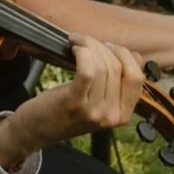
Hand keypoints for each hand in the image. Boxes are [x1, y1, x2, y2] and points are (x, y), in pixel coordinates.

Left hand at [0, 38, 142, 171]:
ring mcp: (94, 111)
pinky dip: (82, 52)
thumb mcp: (98, 100)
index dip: (125, 56)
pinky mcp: (74, 102)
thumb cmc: (65, 111)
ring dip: (89, 46)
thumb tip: (137, 57)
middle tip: (86, 42)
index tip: (109, 46)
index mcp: (122, 115)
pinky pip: (87, 69)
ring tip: (77, 42)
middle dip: (102, 46)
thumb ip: (118, 82)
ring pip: (103, 66)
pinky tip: (73, 48)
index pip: (137, 77)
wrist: (37, 130)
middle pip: (118, 67)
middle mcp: (111, 116)